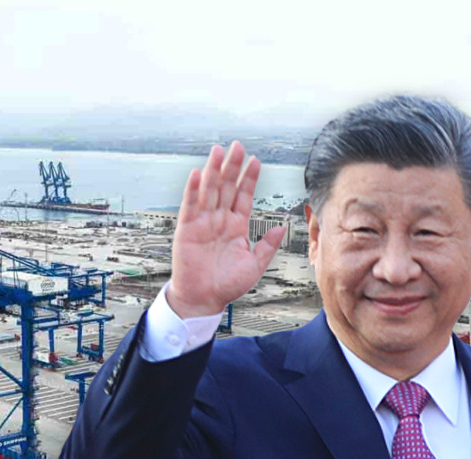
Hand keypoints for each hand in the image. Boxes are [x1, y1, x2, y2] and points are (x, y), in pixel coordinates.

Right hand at [167, 141, 285, 317]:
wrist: (203, 300)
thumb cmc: (227, 285)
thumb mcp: (255, 265)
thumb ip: (268, 245)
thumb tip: (282, 227)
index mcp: (236, 226)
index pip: (243, 196)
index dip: (249, 178)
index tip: (256, 161)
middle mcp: (219, 220)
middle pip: (227, 187)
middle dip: (232, 167)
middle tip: (238, 146)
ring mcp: (203, 223)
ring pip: (209, 191)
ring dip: (214, 171)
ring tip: (219, 152)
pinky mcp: (187, 230)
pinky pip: (190, 206)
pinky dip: (194, 190)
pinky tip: (199, 174)